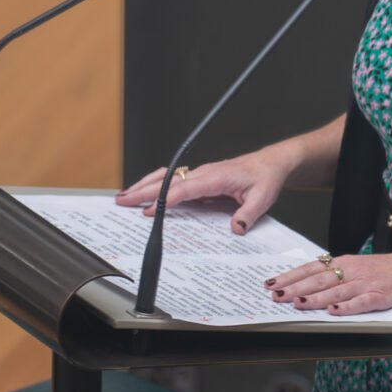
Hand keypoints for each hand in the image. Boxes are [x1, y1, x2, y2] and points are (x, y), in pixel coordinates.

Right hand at [115, 149, 291, 234]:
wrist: (269, 164)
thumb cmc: (265, 178)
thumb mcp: (263, 198)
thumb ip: (248, 214)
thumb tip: (235, 228)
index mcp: (216, 176)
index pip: (185, 188)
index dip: (165, 199)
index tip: (149, 210)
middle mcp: (204, 173)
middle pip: (168, 180)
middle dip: (143, 190)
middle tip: (122, 201)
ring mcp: (199, 174)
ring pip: (166, 177)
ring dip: (144, 185)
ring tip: (125, 196)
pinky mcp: (199, 178)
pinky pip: (173, 180)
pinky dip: (155, 185)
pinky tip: (144, 193)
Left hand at [263, 251, 391, 315]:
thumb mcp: (364, 268)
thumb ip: (342, 275)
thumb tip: (314, 285)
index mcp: (349, 262)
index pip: (313, 267)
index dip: (291, 275)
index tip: (271, 282)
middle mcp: (355, 270)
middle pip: (319, 278)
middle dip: (294, 286)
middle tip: (274, 294)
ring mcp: (369, 284)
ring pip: (336, 291)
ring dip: (314, 297)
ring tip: (295, 303)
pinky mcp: (383, 297)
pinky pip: (362, 303)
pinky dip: (347, 308)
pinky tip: (333, 313)